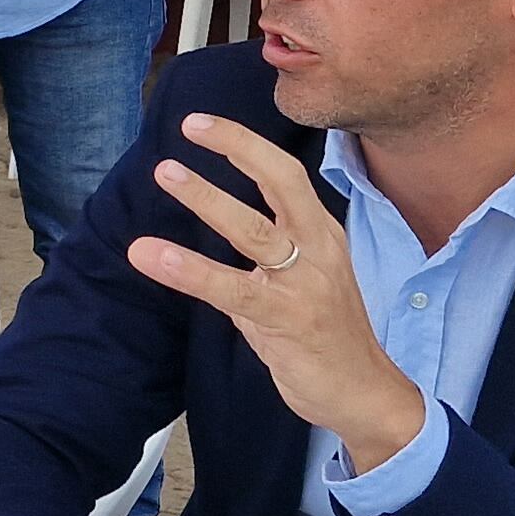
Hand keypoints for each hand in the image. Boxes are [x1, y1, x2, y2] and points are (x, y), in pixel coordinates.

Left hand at [126, 113, 429, 472]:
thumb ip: (264, 247)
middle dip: (238, 149)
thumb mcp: (301, 277)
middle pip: (281, 183)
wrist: (362, 391)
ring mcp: (304, 284)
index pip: (285, 175)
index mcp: (321, 234)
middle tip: (188, 128)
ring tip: (165, 173)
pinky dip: (189, 270)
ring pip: (253, 231)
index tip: (201, 124)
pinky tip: (152, 256)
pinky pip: (232, 289)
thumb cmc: (324, 332)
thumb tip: (215, 216)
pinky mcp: (287, 320)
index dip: (245, 145)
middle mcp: (318, 249)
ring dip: (206, 199)